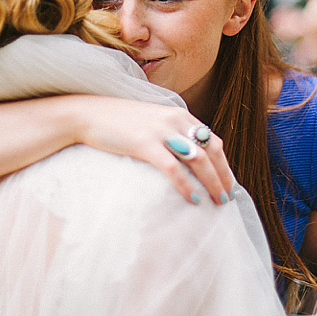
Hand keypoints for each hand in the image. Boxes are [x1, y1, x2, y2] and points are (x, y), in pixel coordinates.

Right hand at [71, 97, 235, 205]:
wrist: (88, 114)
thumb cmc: (119, 122)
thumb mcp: (151, 121)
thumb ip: (170, 133)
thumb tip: (186, 155)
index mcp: (180, 114)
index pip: (213, 140)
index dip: (224, 163)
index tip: (228, 182)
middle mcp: (176, 120)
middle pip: (211, 150)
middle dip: (223, 176)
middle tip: (228, 197)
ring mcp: (161, 131)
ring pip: (198, 159)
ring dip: (212, 182)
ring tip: (217, 201)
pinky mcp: (145, 144)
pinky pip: (173, 168)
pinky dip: (186, 185)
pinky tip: (193, 199)